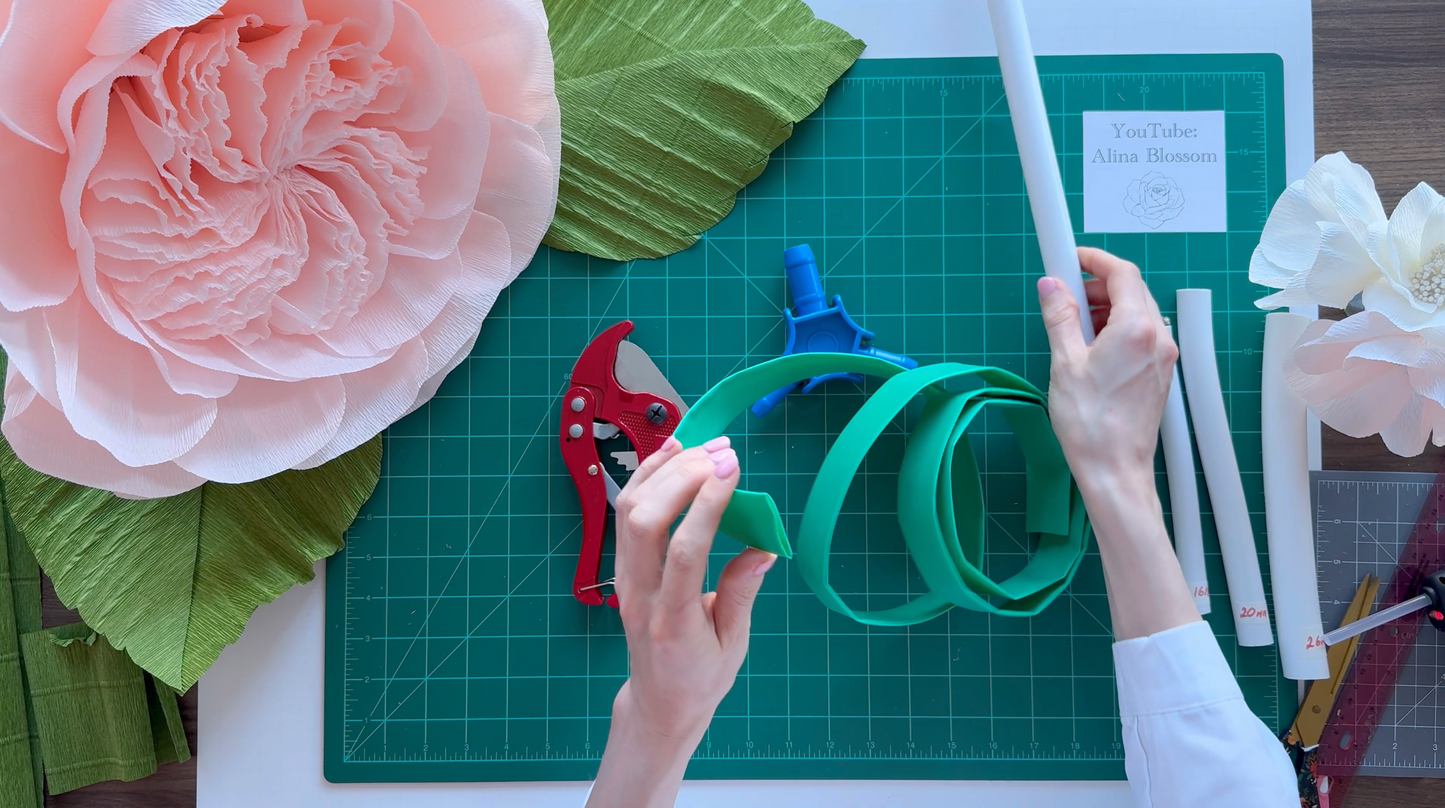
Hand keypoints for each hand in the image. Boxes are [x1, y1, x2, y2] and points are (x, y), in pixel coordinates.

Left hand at [587, 436, 776, 807]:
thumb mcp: (733, 645)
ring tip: (704, 446)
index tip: (732, 468)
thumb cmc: (700, 678)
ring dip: (665, 469)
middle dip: (684, 476)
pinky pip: (625, 512)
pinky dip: (646, 476)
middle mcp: (639, 596)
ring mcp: (624, 579)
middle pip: (646, 520)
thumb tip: (764, 548)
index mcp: (673, 622)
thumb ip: (741, 594)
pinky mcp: (621, 566)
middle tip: (724, 453)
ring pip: (629, 509)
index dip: (706, 505)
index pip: (684, 552)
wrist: (658, 702)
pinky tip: (672, 453)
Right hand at [1036, 247, 1197, 640]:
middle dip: (1096, 285)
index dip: (1095, 260)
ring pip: (1136, 313)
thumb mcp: (1064, 363)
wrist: (1115, 470)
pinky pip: (1140, 336)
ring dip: (1105, 309)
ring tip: (1073, 328)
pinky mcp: (1159, 373)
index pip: (1121, 273)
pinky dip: (1116, 330)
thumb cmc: (1090, 424)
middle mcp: (1157, 338)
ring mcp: (1162, 357)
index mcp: (1136, 328)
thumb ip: (1060, 318)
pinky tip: (1091, 349)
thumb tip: (1052, 287)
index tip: (1071, 256)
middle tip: (1064, 294)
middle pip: (1131, 290)